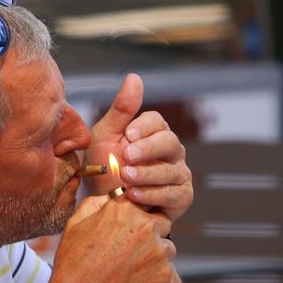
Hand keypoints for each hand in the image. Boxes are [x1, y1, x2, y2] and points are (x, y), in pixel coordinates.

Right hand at [48, 193, 175, 282]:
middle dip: (151, 231)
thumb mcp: (75, 224)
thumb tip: (110, 196)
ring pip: (166, 246)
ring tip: (129, 267)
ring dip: (155, 253)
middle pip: (162, 221)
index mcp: (125, 209)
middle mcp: (146, 225)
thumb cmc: (74, 263)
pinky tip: (133, 281)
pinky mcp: (164, 273)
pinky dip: (154, 273)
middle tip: (130, 249)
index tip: (130, 224)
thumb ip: (96, 203)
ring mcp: (158, 250)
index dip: (139, 212)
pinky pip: (165, 268)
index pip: (144, 199)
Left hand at [87, 74, 193, 222]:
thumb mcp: (105, 136)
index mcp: (153, 133)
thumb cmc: (102, 168)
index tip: (128, 134)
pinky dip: (153, 194)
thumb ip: (121, 110)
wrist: (101, 205)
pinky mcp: (181, 198)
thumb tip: (135, 77)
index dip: (144, 127)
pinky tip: (133, 195)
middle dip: (148, 149)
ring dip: (147, 174)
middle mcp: (171, 152)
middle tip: (127, 155)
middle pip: (169, 142)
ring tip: (125, 178)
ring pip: (171, 170)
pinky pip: (174, 194)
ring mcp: (178, 174)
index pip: (157, 122)